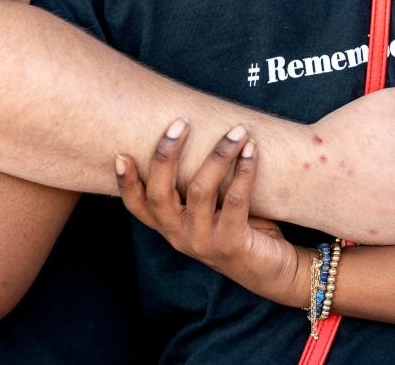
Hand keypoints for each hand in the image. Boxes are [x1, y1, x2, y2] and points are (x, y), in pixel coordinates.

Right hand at [116, 122, 309, 307]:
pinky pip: (235, 200)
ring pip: (200, 191)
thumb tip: (201, 128)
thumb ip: (200, 183)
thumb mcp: (211, 208)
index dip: (126, 183)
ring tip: (237, 131)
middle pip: (159, 194)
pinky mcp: (232, 245)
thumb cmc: (241, 228)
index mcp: (170, 227)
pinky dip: (244, 171)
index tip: (121, 154)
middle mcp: (180, 237)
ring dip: (218, 155)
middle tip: (181, 123)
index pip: (137, 207)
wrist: (273, 271)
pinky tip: (252, 150)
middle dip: (166, 155)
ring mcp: (203, 243)